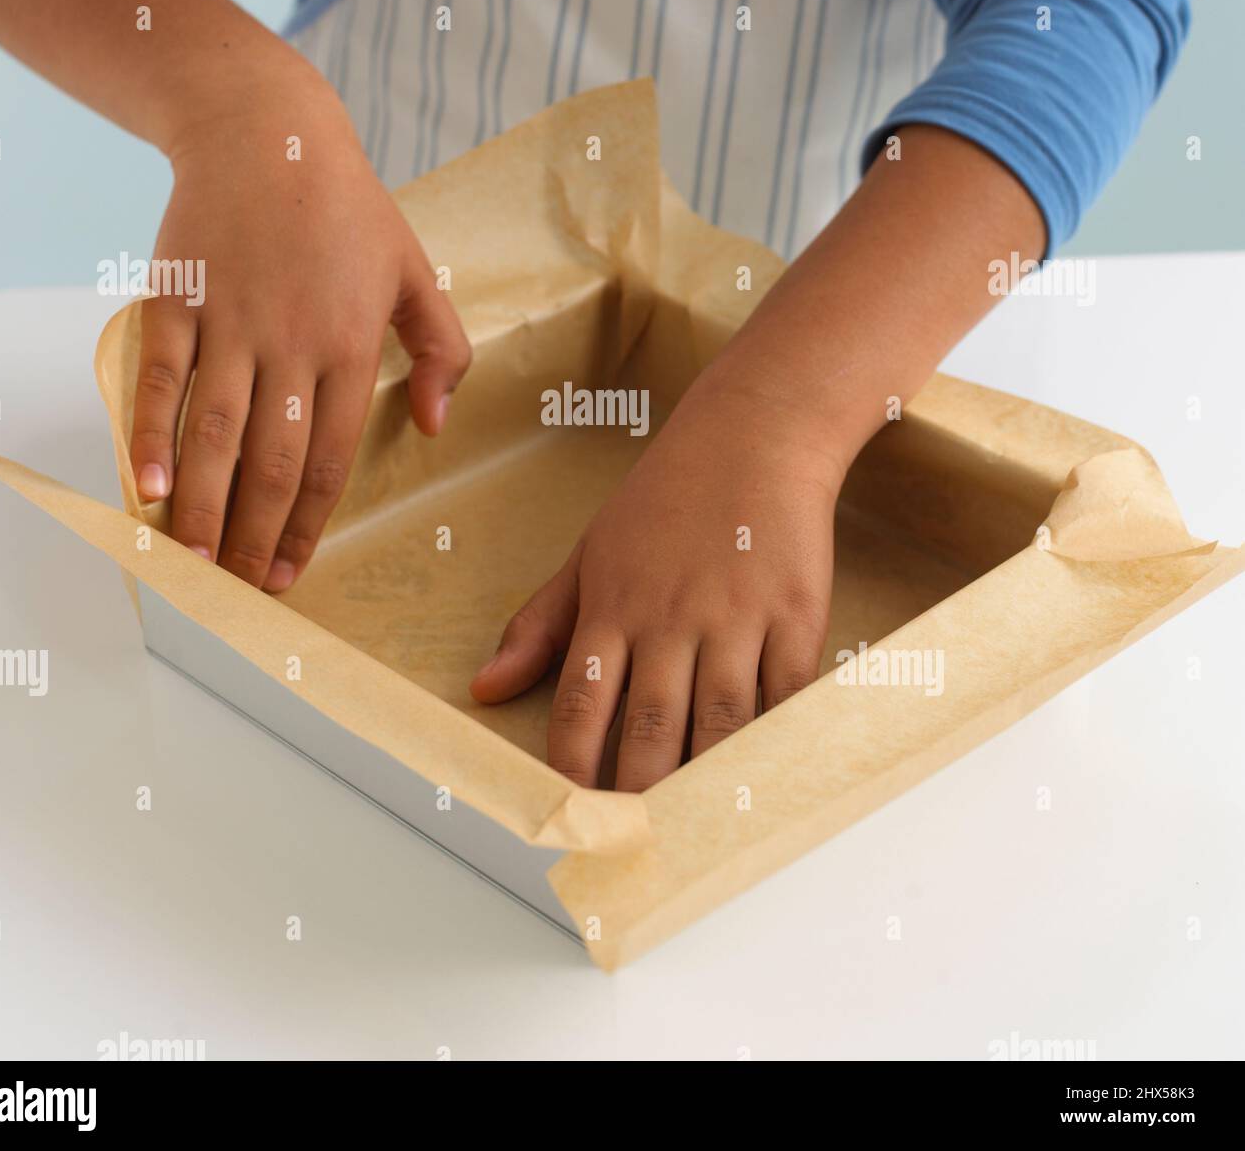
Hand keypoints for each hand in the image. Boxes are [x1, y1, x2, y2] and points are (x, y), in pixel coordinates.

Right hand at [129, 80, 470, 590]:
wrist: (265, 129)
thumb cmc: (347, 205)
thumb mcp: (415, 269)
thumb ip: (442, 347)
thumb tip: (437, 425)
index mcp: (354, 344)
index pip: (331, 457)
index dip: (311, 523)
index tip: (295, 571)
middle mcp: (293, 341)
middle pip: (273, 460)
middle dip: (258, 534)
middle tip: (242, 589)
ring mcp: (231, 319)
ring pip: (217, 432)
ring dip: (205, 505)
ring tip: (196, 563)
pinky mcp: (177, 297)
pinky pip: (160, 377)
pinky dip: (151, 434)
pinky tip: (148, 488)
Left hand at [469, 368, 843, 789]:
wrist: (753, 437)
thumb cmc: (664, 498)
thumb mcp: (589, 552)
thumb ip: (539, 624)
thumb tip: (485, 688)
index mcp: (613, 605)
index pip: (581, 705)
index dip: (573, 768)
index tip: (571, 812)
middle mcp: (671, 618)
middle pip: (652, 727)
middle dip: (640, 792)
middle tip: (635, 842)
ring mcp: (737, 617)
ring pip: (720, 721)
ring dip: (706, 778)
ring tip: (694, 828)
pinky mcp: (795, 615)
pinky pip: (784, 694)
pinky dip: (775, 739)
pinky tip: (762, 774)